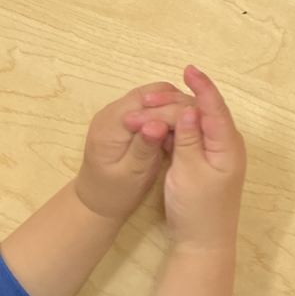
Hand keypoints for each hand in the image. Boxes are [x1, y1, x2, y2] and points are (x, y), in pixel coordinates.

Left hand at [73, 82, 188, 221]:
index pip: (144, 102)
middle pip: (147, 94)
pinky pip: (147, 104)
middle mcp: (109, 113)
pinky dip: (163, 110)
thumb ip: (144, 147)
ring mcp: (115, 113)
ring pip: (149, 96)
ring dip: (170, 104)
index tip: (192, 118)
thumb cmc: (116, 193)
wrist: (97, 201)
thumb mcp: (133, 174)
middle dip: (173, 101)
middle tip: (195, 118)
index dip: (170, 105)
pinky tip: (173, 125)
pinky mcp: (122, 117)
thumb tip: (159, 122)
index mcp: (108, 127)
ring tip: (187, 121)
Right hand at [160, 67, 245, 252]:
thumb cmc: (197, 208)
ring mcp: (214, 152)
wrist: (202, 243)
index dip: (202, 86)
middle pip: (200, 112)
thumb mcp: (188, 172)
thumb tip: (187, 109)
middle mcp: (225, 143)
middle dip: (174, 102)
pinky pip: (189, 136)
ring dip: (169, 115)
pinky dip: (172, 130)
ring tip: (143, 110)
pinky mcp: (203, 160)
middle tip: (145, 99)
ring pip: (192, 123)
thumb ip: (188, 139)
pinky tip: (154, 125)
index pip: (214, 107)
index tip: (188, 69)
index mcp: (227, 143)